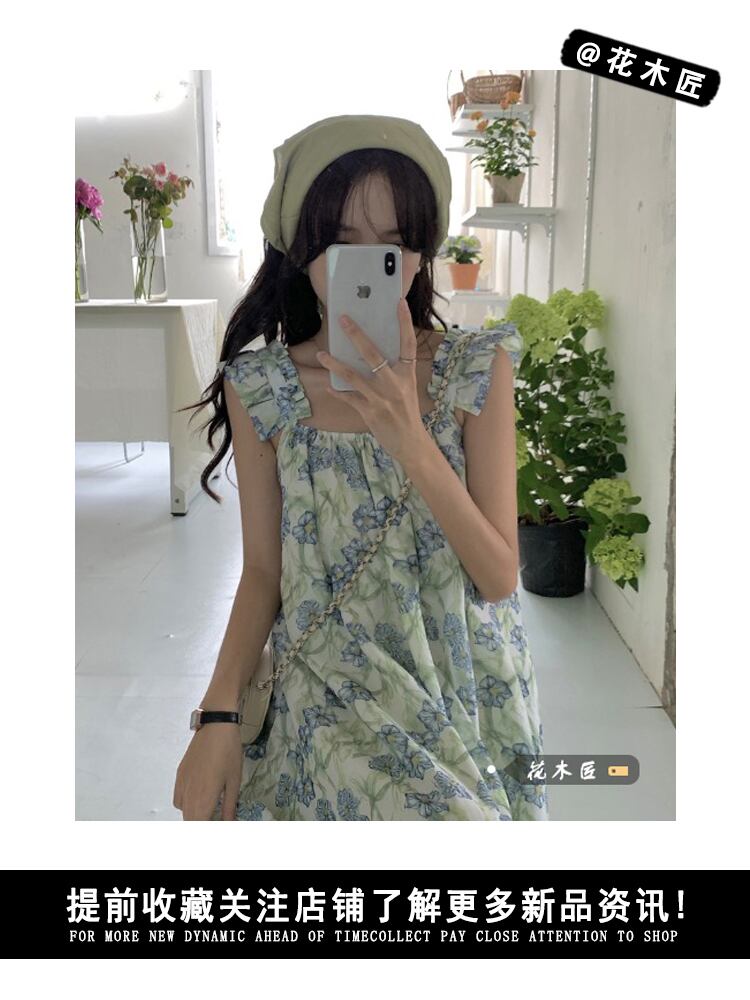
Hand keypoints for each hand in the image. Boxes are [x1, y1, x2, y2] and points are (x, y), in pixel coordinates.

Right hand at [173, 724, 242, 820]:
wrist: (215, 726)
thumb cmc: (229, 752)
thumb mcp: (234, 780)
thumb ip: (230, 806)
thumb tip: (229, 823)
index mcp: (204, 797)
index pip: (198, 825)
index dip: (206, 830)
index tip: (217, 827)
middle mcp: (189, 793)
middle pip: (189, 821)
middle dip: (200, 823)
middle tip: (215, 821)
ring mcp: (181, 783)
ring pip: (182, 811)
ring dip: (193, 816)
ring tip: (208, 812)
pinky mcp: (179, 774)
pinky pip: (178, 798)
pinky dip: (186, 805)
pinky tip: (198, 797)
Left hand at [317, 298, 427, 463]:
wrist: (410, 442)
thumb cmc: (406, 412)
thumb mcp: (406, 388)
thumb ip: (393, 371)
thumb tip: (370, 351)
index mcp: (407, 374)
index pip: (408, 344)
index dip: (404, 323)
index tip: (399, 303)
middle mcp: (395, 384)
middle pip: (374, 355)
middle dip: (357, 336)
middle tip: (343, 320)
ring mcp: (382, 399)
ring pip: (354, 377)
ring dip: (335, 365)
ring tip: (322, 354)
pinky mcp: (370, 412)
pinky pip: (349, 398)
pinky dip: (338, 391)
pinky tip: (329, 386)